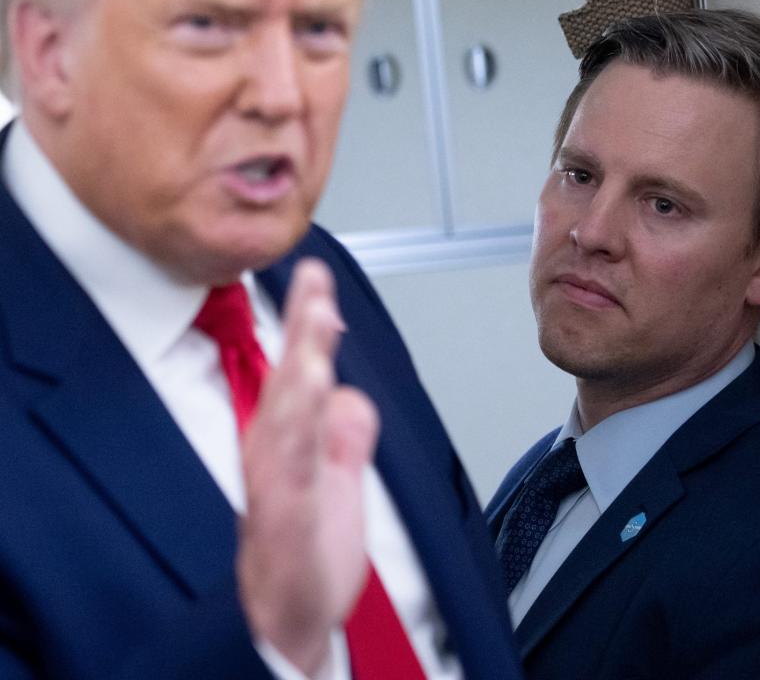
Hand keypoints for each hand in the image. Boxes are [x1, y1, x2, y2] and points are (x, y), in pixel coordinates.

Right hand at [237, 259, 377, 675]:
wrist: (295, 614)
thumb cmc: (309, 547)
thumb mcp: (338, 475)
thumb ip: (346, 429)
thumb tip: (350, 393)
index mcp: (292, 440)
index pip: (301, 371)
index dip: (308, 323)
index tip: (316, 277)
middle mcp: (277, 456)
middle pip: (290, 382)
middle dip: (303, 330)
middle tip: (314, 283)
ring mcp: (278, 488)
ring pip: (287, 420)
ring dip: (300, 369)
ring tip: (314, 326)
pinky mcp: (285, 525)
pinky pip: (292, 478)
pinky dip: (298, 441)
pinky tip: (310, 408)